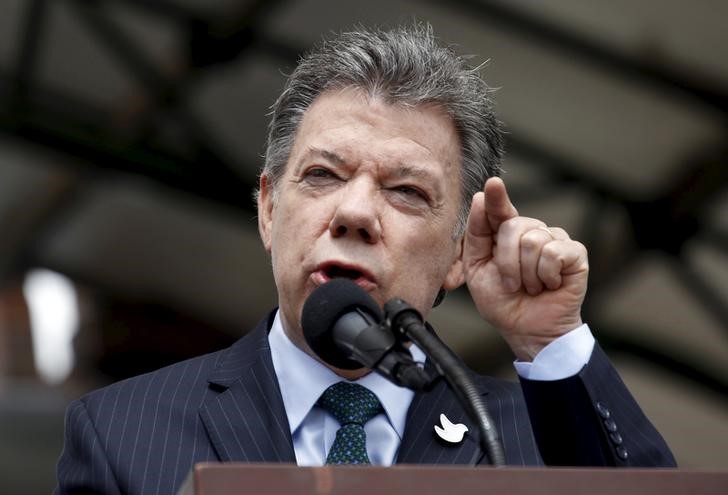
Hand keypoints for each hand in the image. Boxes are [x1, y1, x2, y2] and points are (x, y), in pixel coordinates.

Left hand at [462, 178, 588, 360]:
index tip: (492, 184)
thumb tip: (480, 198)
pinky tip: (549, 284)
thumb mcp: (477, 268)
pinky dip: (546, 276)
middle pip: (513, 226)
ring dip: (526, 274)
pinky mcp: (575, 253)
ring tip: (531, 286)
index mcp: (505, 233)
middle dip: (506, 262)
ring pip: (533, 241)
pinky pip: (553, 253)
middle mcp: (531, 231)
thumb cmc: (502, 301)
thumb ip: (476, 234)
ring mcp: (554, 240)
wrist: (526, 330)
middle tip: (511, 284)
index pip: (499, 208)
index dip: (496, 197)